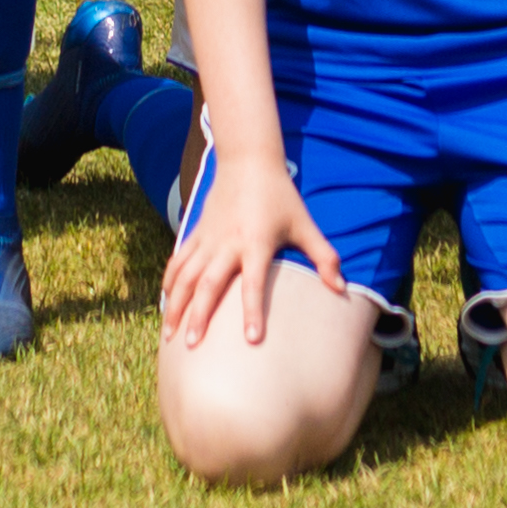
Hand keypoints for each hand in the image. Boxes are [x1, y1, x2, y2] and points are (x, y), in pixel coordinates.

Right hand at [162, 152, 329, 344]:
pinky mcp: (196, 231)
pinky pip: (179, 261)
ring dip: (176, 304)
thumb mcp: (304, 224)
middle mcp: (227, 243)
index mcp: (256, 243)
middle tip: (193, 346)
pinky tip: (166, 302)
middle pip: (208, 285)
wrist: (248, 161)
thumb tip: (341, 287)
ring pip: (186, 276)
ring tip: (169, 334)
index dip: (253, 311)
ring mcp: (208, 238)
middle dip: (199, 316)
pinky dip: (170, 281)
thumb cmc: (280, 196)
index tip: (251, 340)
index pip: (254, 283)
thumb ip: (323, 256)